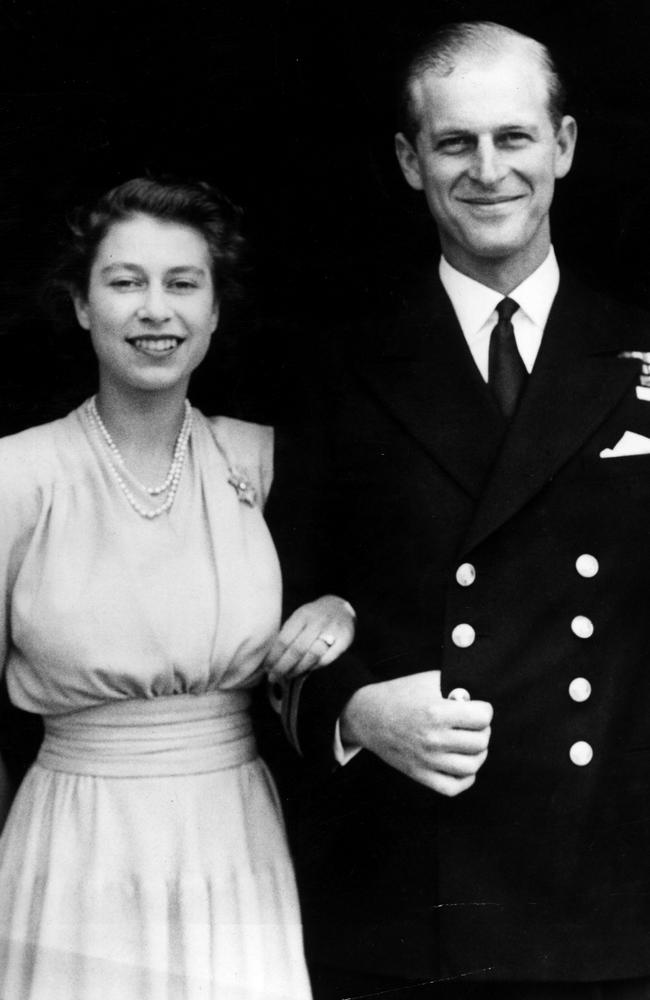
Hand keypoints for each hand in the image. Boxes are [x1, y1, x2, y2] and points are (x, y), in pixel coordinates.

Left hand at [264, 595, 355, 682]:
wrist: (340, 608)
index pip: (285, 639)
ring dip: (298, 669)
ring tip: (288, 675)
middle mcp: (318, 621)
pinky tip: (306, 670)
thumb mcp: (300, 618)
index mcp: (302, 615)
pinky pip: (326, 659)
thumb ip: (288, 634)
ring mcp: (332, 630)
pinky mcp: (344, 640)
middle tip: (273, 676)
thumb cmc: (313, 617)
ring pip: (312, 655)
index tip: (267, 667)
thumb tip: (272, 658)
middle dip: (283, 666)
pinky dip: (314, 667)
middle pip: (297, 649)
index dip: (274, 656)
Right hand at [340, 671, 492, 796]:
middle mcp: (433, 739)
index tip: (478, 708)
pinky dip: (465, 778)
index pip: (482, 718)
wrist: (367, 715)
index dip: (484, 710)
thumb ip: (456, 686)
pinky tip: (463, 764)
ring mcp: (426, 760)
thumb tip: (480, 698)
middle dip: (482, 730)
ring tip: (471, 743)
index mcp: (436, 712)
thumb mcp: (428, 680)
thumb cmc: (400, 694)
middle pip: (480, 742)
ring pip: (472, 766)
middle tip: (474, 724)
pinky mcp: (419, 774)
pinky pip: (453, 787)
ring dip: (478, 754)